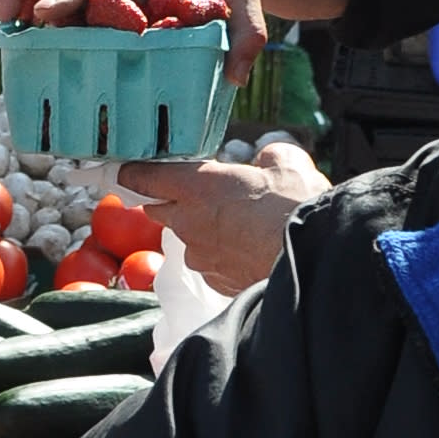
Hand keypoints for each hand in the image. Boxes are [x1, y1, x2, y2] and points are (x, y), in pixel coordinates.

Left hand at [130, 137, 327, 297]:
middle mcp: (187, 222)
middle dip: (172, 201)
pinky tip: (249, 249)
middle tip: (199, 194)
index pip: (143, 177)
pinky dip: (222, 256)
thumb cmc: (295, 208)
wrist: (310, 264)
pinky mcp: (215, 281)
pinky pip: (209, 263)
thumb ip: (266, 157)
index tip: (128, 170)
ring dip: (202, 230)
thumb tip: (266, 160)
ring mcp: (199, 255)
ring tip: (239, 226)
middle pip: (160, 208)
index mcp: (195, 186)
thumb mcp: (287, 164)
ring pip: (188, 238)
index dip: (133, 172)